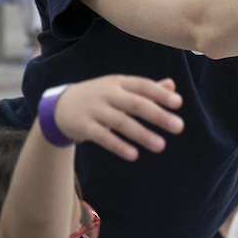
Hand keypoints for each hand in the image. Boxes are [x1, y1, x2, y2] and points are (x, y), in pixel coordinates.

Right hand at [50, 75, 183, 160]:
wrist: (58, 107)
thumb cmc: (98, 97)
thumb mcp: (118, 88)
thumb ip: (145, 89)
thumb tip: (172, 86)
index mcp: (118, 82)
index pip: (143, 85)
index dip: (160, 94)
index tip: (178, 103)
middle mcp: (107, 93)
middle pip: (135, 103)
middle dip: (158, 115)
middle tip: (179, 126)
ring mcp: (94, 109)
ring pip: (121, 122)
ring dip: (142, 134)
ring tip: (161, 146)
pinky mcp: (83, 126)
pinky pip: (103, 137)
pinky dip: (118, 146)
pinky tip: (134, 155)